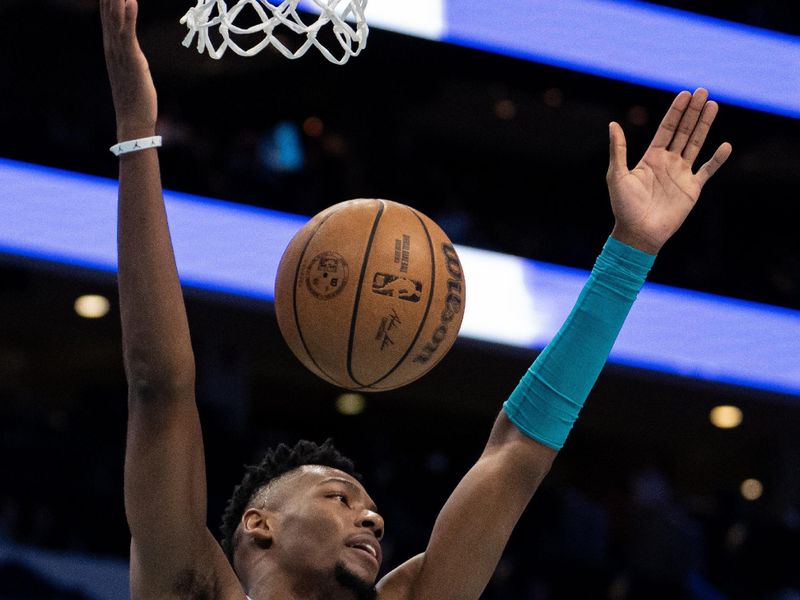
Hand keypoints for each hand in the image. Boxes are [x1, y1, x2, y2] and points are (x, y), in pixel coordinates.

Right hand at [100, 0, 157, 140]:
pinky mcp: (131, 60)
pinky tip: (130, 0)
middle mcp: (111, 46)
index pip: (107, 14)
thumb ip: (129, 54)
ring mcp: (119, 53)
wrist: (133, 119)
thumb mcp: (132, 69)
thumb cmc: (135, 97)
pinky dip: (128, 16)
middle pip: (107, 11)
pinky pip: (128, 34)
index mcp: (112, 47)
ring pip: (115, 18)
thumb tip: (132, 48)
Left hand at [606, 88, 731, 253]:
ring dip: (705, 126)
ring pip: (696, 144)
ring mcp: (681, 174)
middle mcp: (668, 162)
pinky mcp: (692, 189)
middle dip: (693, 112)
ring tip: (713, 106)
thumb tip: (613, 125)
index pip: (666, 129)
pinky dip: (717, 159)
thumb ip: (618, 150)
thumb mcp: (617, 175)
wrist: (638, 233)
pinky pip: (707, 170)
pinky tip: (726, 146)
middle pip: (684, 131)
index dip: (676, 112)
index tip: (685, 94)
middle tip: (703, 91)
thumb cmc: (624, 207)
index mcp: (651, 158)